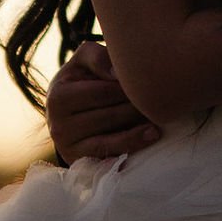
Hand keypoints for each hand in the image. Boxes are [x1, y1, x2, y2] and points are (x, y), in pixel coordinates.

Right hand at [45, 40, 162, 164]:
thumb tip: (118, 74)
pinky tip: (151, 137)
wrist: (66, 114)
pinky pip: (110, 157)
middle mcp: (58, 125)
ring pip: (112, 139)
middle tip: (163, 102)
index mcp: (59, 97)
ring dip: (139, 128)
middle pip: (111, 115)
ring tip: (162, 120)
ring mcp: (68, 148)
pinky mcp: (80, 163)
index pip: (103, 92)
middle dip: (138, 108)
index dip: (129, 88)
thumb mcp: (83, 62)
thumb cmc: (81, 81)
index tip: (150, 84)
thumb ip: (97, 57)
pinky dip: (131, 147)